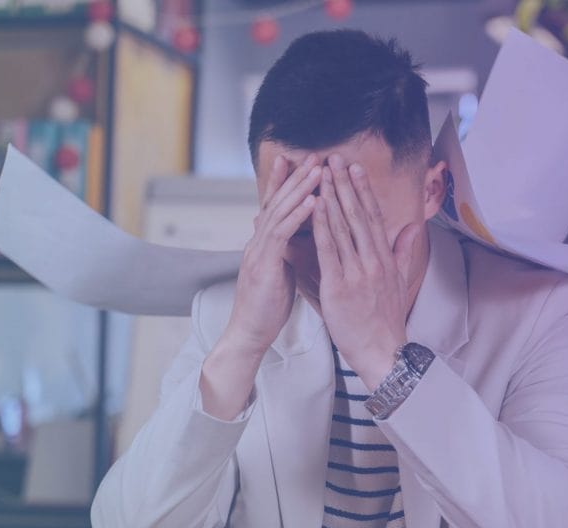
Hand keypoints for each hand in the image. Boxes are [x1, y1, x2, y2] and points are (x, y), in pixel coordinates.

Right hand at [222, 153, 321, 358]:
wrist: (249, 333)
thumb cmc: (267, 307)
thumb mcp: (280, 272)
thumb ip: (287, 252)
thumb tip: (300, 239)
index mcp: (264, 244)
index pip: (275, 206)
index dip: (285, 183)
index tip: (298, 162)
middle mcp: (258, 242)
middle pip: (277, 201)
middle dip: (293, 177)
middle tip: (311, 155)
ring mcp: (259, 251)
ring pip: (279, 211)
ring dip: (299, 189)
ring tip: (318, 170)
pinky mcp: (264, 264)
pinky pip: (282, 234)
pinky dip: (298, 215)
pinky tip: (313, 202)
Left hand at [312, 154, 418, 389]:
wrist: (382, 351)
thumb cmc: (386, 320)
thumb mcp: (401, 282)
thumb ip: (404, 252)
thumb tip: (411, 228)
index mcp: (385, 258)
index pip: (372, 217)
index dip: (363, 190)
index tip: (355, 168)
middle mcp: (373, 260)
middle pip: (358, 214)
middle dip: (346, 184)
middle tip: (335, 158)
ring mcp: (357, 272)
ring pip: (343, 227)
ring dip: (332, 197)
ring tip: (322, 174)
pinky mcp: (340, 286)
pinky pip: (329, 250)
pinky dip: (322, 226)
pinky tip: (315, 207)